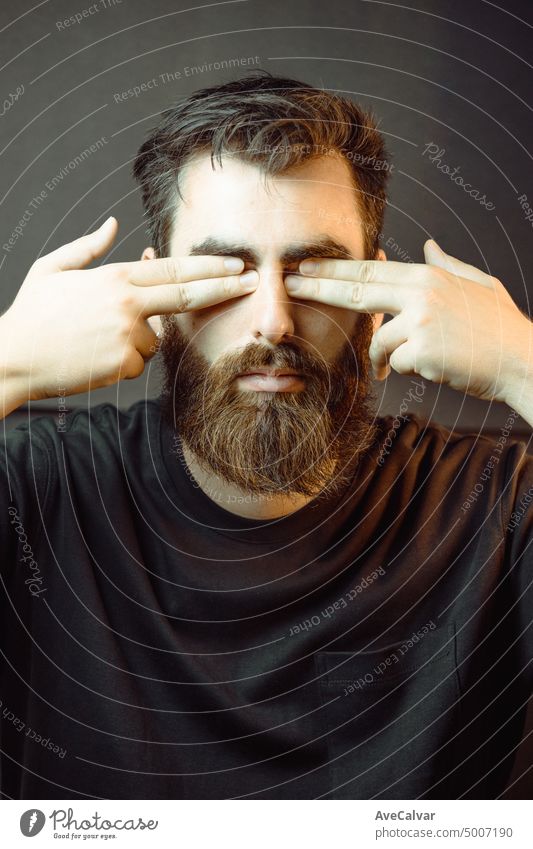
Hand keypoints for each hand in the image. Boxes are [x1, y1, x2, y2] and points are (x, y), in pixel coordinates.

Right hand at [0, 217, 257, 403]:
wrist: (12, 357)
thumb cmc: (32, 314)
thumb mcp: (52, 268)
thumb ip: (88, 246)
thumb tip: (113, 222)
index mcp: (114, 277)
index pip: (174, 269)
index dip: (209, 266)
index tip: (236, 263)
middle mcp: (128, 303)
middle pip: (188, 294)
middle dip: (225, 286)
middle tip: (254, 282)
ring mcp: (129, 334)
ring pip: (155, 339)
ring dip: (137, 340)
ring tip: (93, 339)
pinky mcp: (125, 364)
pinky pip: (137, 363)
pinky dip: (121, 361)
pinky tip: (92, 357)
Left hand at [285, 239, 532, 408]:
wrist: (523, 361)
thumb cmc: (501, 328)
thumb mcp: (479, 285)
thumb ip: (448, 264)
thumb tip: (426, 244)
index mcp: (429, 276)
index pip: (371, 272)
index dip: (334, 270)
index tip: (307, 266)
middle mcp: (422, 292)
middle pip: (357, 290)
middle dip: (318, 287)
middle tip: (288, 284)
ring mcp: (420, 320)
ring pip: (379, 340)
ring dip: (383, 357)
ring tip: (406, 364)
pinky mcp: (421, 350)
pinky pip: (393, 363)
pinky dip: (403, 370)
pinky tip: (429, 368)